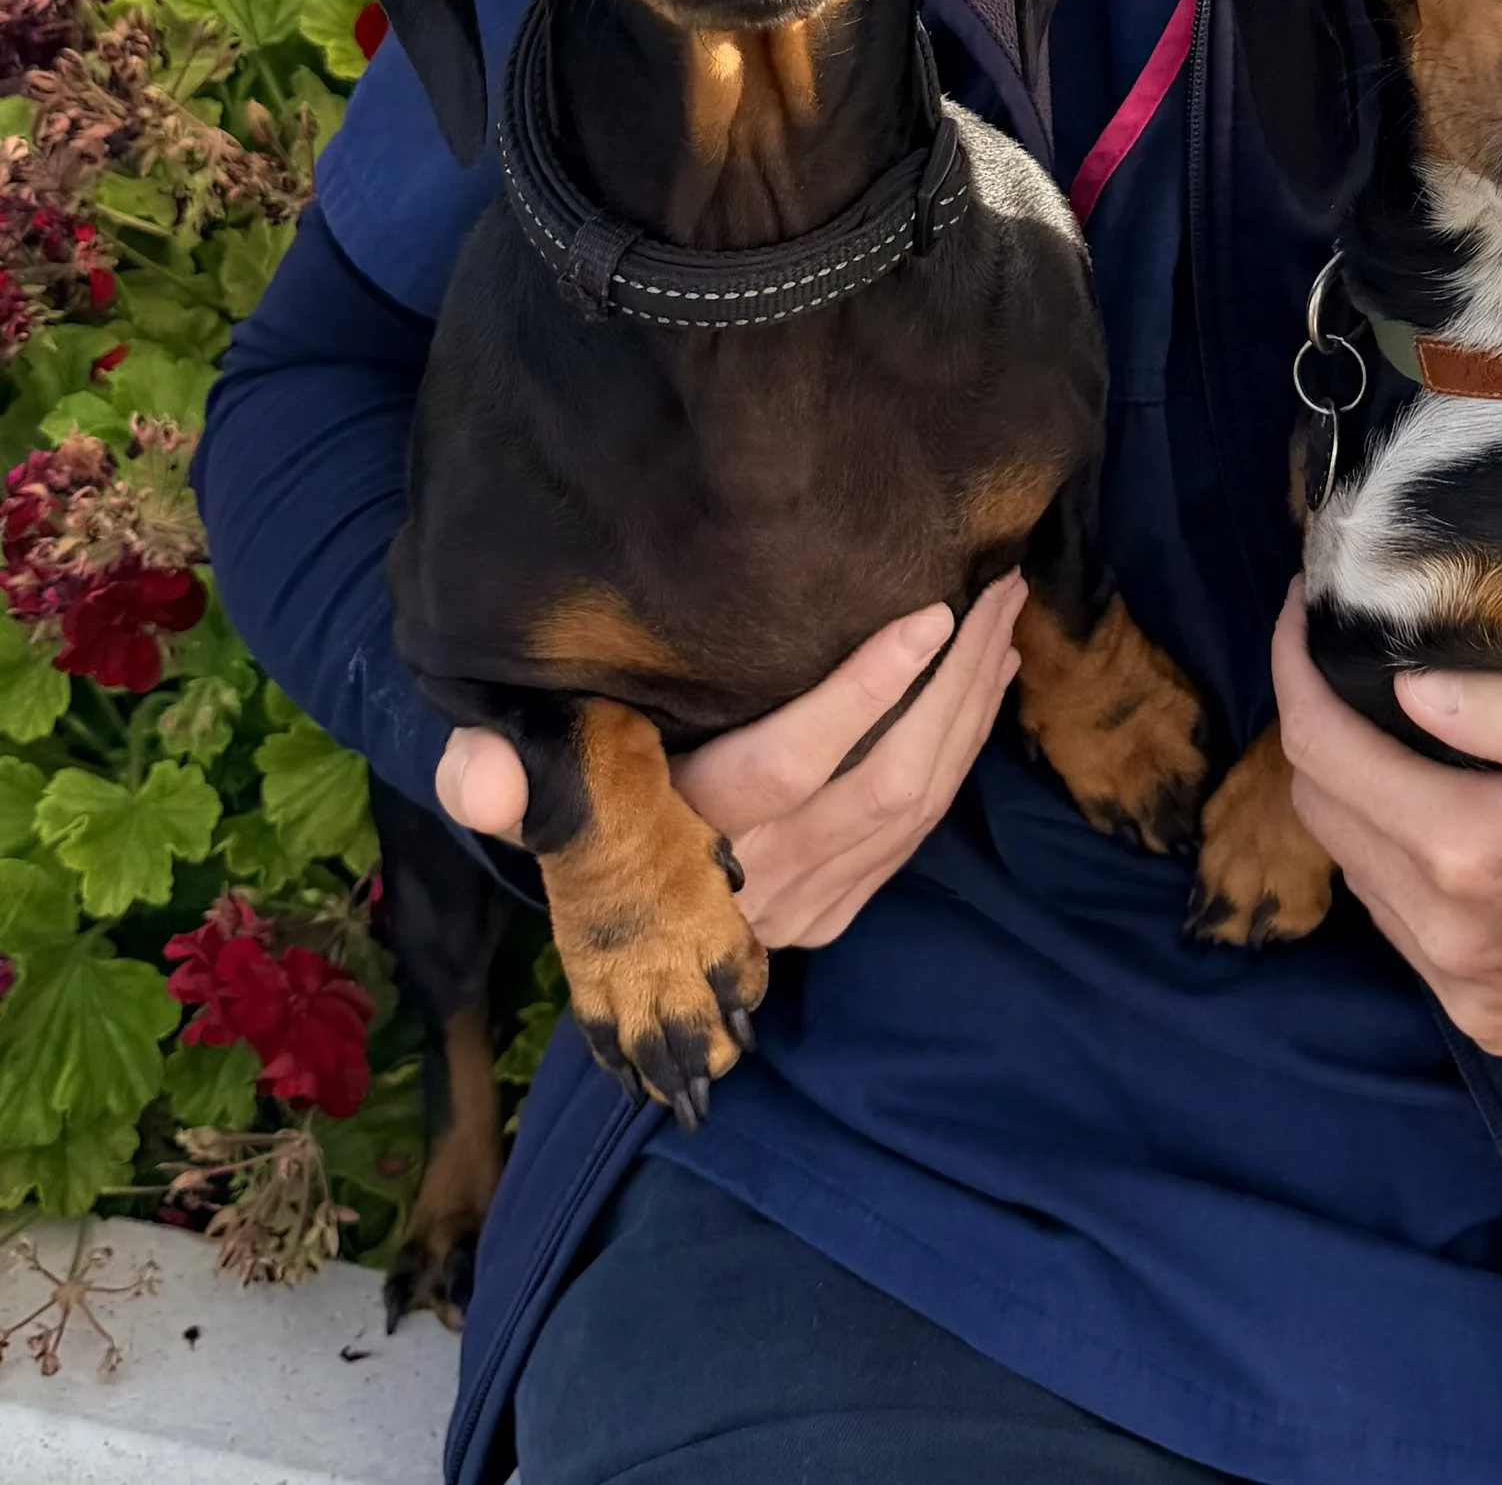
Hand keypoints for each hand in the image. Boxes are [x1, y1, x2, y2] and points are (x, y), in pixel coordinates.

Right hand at [435, 575, 1026, 951]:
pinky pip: (923, 832)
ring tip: (1006, 612)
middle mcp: (757, 881)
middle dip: (951, 683)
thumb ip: (504, 779)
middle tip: (996, 583)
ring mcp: (808, 905)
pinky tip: (986, 680)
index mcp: (685, 842)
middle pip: (884, 783)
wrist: (608, 938)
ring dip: (972, 706)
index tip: (929, 611)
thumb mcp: (541, 793)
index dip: (863, 692)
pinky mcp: (840, 911)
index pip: (791, 766)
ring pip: (918, 806)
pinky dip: (964, 750)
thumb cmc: (580, 815)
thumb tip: (476, 771)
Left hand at [1271, 580, 1501, 1051]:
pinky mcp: (1477, 1014)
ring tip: (1381, 718)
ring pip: (1348, 858)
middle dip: (1314, 717)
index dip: (1296, 664)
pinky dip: (1387, 846)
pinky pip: (1389, 911)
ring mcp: (1460, 982)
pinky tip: (1428, 800)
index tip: (1303, 603)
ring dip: (1348, 785)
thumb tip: (1408, 684)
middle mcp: (1452, 930)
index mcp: (1476, 851)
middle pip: (1317, 802)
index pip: (1324, 748)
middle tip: (1338, 649)